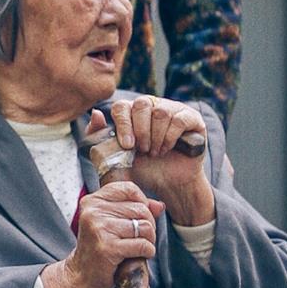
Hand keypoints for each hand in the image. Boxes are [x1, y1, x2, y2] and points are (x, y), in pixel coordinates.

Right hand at [42, 180, 165, 287]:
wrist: (81, 275)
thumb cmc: (99, 247)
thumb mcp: (112, 223)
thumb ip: (134, 210)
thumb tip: (159, 205)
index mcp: (93, 201)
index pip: (129, 189)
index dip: (142, 202)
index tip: (139, 218)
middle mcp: (93, 211)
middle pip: (141, 209)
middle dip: (148, 225)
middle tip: (140, 238)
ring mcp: (99, 228)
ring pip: (145, 226)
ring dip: (149, 240)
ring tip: (138, 248)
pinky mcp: (108, 247)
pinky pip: (143, 244)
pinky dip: (147, 252)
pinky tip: (137, 257)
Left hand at [103, 99, 214, 224]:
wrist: (167, 183)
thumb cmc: (141, 167)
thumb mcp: (116, 155)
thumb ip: (101, 136)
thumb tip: (95, 113)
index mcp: (131, 111)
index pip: (121, 106)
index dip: (123, 124)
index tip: (127, 145)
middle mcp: (151, 105)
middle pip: (141, 104)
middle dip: (140, 131)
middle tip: (142, 151)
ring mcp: (172, 108)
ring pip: (161, 112)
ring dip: (156, 137)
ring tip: (154, 152)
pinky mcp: (191, 117)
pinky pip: (179, 119)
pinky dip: (171, 137)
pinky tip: (167, 149)